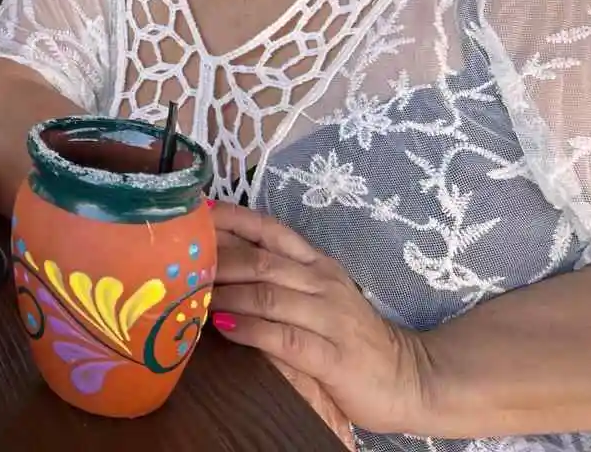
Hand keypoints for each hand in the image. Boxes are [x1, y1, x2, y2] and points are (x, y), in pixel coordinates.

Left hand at [209, 202, 428, 437]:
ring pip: (268, 294)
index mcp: (316, 263)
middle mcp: (322, 283)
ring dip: (225, 294)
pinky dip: (250, 330)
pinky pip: (284, 337)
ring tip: (192, 296)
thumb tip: (215, 263)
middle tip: (179, 262)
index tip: (194, 213)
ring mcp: (330, 318)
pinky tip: (224, 328)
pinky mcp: (333, 356)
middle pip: (260, 260)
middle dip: (216, 259)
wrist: (411, 378)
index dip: (230, 218)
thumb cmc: (350, 337)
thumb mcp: (317, 296)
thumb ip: (276, 279)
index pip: (269, 229)